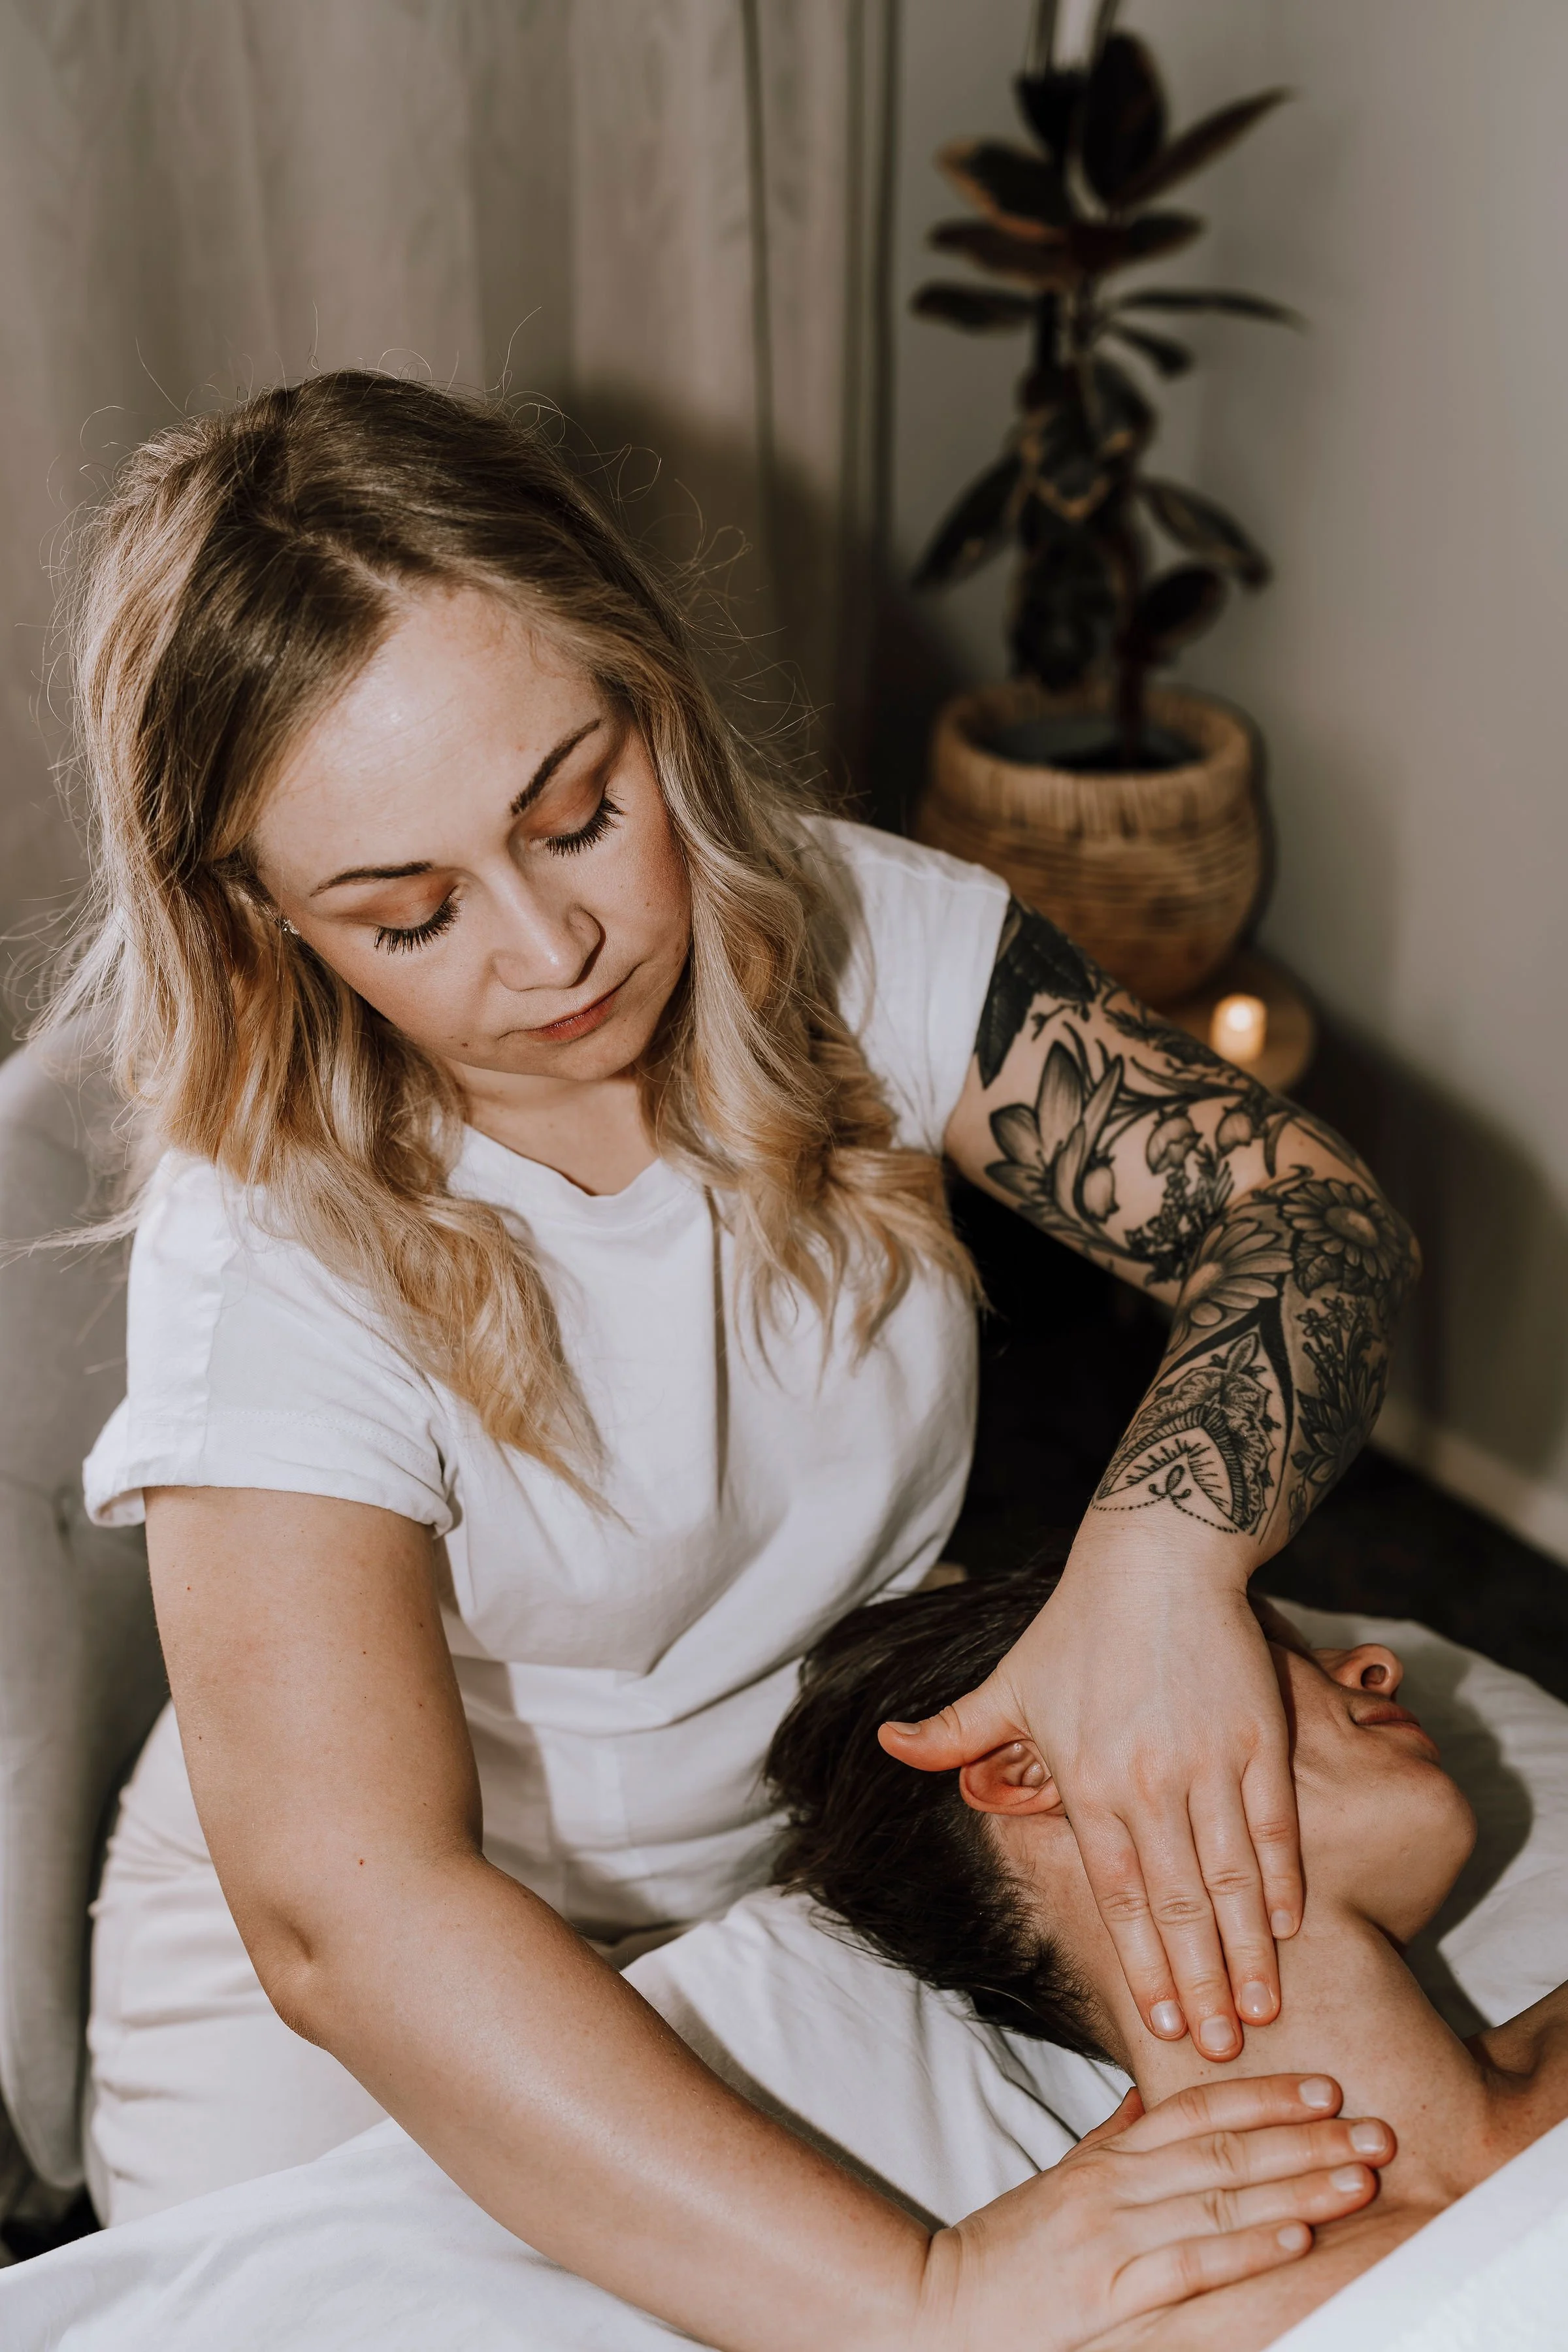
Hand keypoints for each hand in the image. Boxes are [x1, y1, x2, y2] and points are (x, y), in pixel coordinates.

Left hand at [879, 1527, 1301, 2055]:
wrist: (1157, 1558)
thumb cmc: (1077, 1624)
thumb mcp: (1008, 1682)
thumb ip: (954, 1732)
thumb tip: (885, 1744)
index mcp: (1087, 1783)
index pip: (1116, 1897)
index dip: (1141, 1966)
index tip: (1160, 2024)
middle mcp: (1149, 1783)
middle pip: (1179, 1905)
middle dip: (1200, 1985)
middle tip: (1218, 2053)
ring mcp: (1209, 1761)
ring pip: (1233, 1876)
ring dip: (1249, 1951)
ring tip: (1262, 2012)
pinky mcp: (1259, 1735)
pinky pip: (1275, 1824)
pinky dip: (1285, 1879)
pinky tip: (1291, 1927)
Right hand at [911, 2075, 1390, 2351]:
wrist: (940, 2303)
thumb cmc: (1008, 2249)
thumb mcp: (1061, 2179)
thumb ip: (1111, 2137)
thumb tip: (1150, 2095)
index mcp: (1109, 2157)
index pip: (1199, 2109)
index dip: (1267, 2097)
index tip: (1328, 2089)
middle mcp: (1116, 2187)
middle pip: (1225, 2150)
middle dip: (1307, 2140)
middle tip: (1375, 2131)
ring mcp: (1113, 2238)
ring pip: (1219, 2201)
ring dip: (1297, 2188)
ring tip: (1358, 2179)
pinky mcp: (1110, 2294)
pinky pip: (1188, 2265)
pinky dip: (1245, 2250)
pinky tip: (1294, 2237)